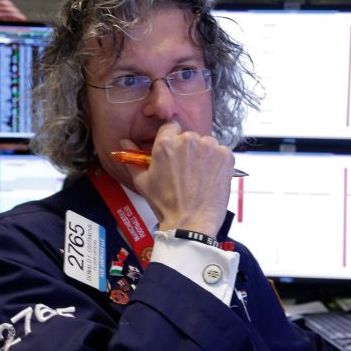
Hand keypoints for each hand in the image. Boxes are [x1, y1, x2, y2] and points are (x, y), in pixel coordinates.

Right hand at [121, 122, 234, 237]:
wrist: (192, 223)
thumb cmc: (166, 205)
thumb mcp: (143, 182)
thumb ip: (133, 159)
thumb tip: (123, 143)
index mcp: (166, 143)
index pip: (171, 127)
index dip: (173, 140)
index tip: (176, 154)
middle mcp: (188, 140)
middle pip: (190, 137)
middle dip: (189, 151)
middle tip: (187, 173)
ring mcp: (209, 147)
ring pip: (207, 144)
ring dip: (204, 156)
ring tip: (199, 178)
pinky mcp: (226, 156)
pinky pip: (222, 153)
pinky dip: (219, 163)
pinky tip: (211, 179)